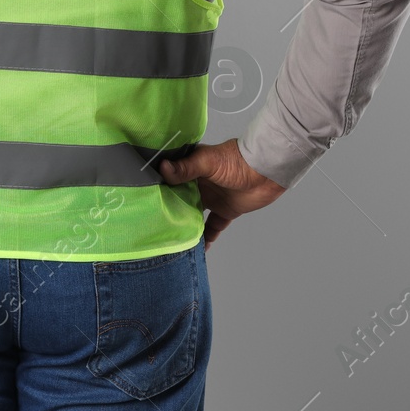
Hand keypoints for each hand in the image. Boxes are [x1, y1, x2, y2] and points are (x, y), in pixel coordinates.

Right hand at [157, 139, 285, 248]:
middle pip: (179, 198)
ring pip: (194, 214)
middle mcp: (199, 183)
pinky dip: (206, 238)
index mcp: (192, 167)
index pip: (170, 178)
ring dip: (185, 225)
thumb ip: (186, 167)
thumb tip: (162, 169)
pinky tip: (197, 249)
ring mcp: (212, 198)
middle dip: (168, 210)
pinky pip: (213, 227)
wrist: (266, 171)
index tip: (143, 200)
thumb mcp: (208, 162)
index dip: (158, 188)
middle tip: (151, 225)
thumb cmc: (236, 161)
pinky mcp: (226, 211)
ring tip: (170, 239)